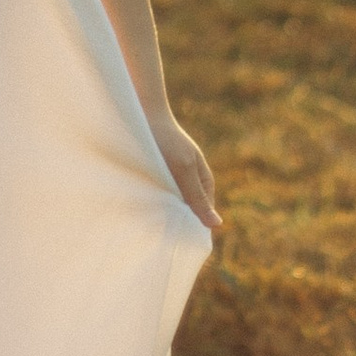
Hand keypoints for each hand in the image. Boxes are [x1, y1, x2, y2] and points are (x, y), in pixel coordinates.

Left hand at [151, 114, 220, 236]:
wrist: (142, 113)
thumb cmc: (166, 139)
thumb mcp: (183, 169)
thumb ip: (197, 196)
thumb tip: (217, 225)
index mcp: (203, 182)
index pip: (202, 215)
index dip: (190, 229)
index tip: (176, 243)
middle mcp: (189, 182)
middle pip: (185, 212)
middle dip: (174, 223)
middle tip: (160, 238)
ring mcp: (172, 179)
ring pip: (169, 205)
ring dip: (160, 213)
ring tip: (148, 227)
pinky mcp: (155, 176)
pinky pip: (155, 196)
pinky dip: (149, 203)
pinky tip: (138, 212)